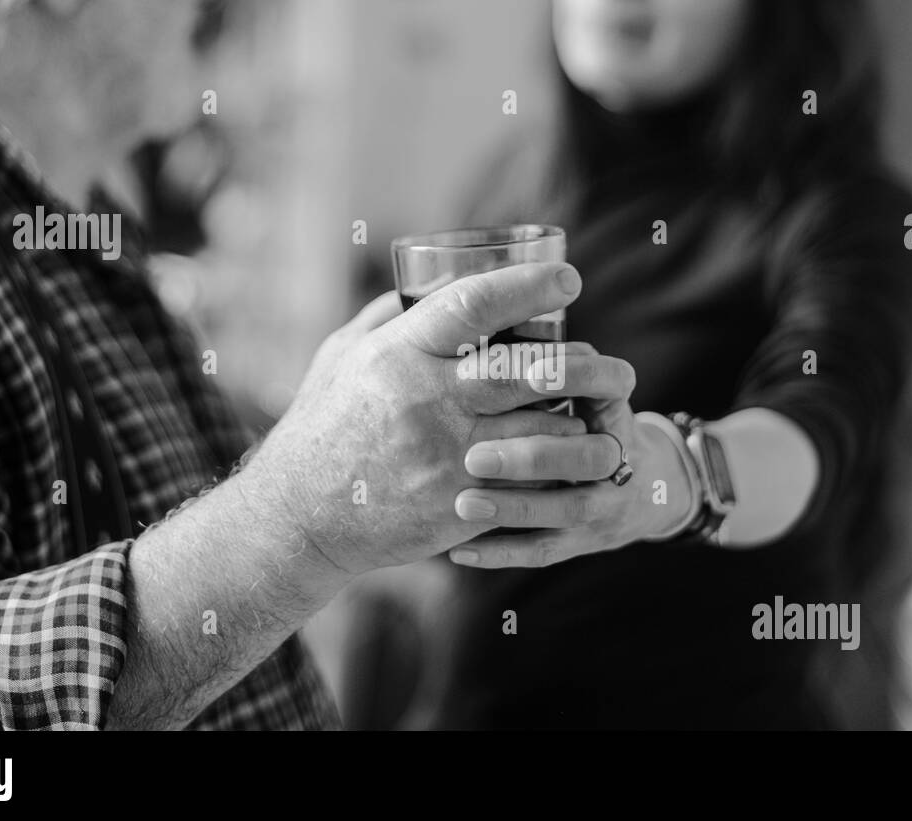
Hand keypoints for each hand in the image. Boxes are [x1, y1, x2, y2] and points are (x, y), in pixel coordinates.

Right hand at [234, 262, 636, 581]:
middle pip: (529, 368)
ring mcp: (447, 455)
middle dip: (584, 361)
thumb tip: (435, 282)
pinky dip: (561, 464)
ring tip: (607, 410)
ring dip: (585, 417)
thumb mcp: (341, 356)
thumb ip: (390, 318)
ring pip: (543, 427)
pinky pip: (531, 481)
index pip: (475, 306)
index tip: (569, 280)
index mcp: (400, 353)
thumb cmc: (322, 427)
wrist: (299, 517)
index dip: (530, 286)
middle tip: (611, 362)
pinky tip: (578, 452)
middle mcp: (428, 399)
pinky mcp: (459, 503)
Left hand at [447, 363, 697, 567]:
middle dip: (532, 457)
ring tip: (462, 503)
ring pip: (564, 512)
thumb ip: (551, 355)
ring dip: (512, 508)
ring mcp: (603, 505)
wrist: (649, 487)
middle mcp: (616, 456)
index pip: (609, 385)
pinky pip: (543, 551)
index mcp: (614, 405)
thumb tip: (496, 306)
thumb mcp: (585, 381)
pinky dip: (501, 551)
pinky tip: (459, 551)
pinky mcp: (582, 542)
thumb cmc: (589, 417)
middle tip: (474, 455)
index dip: (572, 377)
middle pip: (585, 458)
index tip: (528, 371)